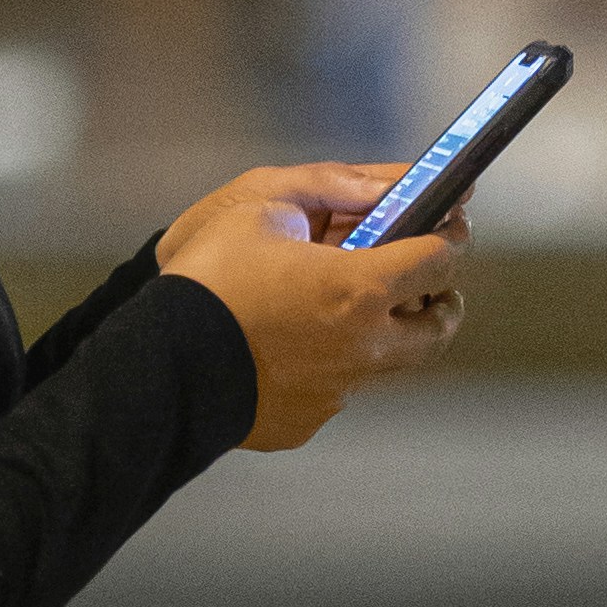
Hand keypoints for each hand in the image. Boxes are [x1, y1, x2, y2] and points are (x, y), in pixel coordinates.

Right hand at [155, 157, 467, 453]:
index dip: (448, 237)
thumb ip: (331, 187)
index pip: (439, 260)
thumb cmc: (207, 277)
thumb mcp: (259, 205)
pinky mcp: (309, 420)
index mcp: (359, 288)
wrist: (158, 363)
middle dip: (441, 299)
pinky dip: (328, 365)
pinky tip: (290, 346)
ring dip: (382, 332)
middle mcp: (363, 346)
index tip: (447, 227)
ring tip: (347, 309)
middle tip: (430, 282)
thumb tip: (384, 186)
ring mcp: (338, 391)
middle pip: (437, 327)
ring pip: (386, 361)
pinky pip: (335, 388)